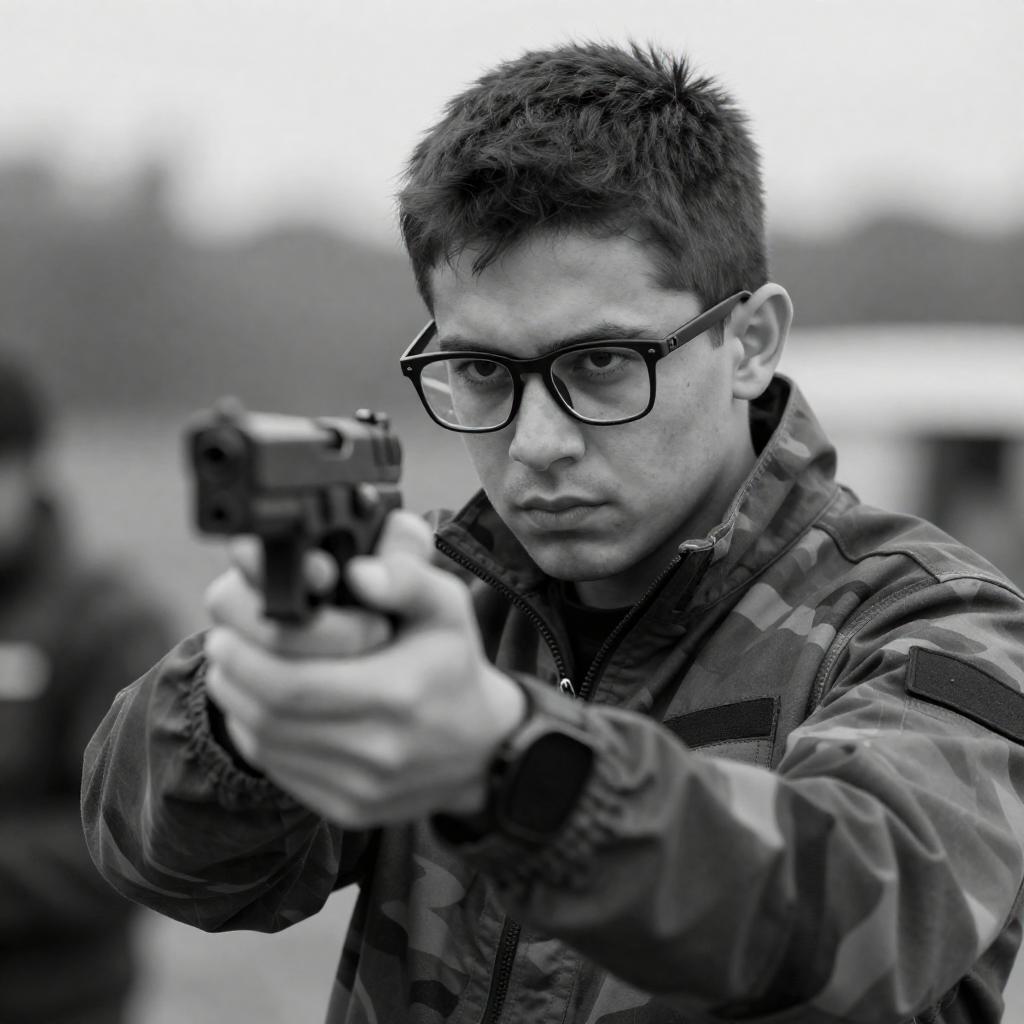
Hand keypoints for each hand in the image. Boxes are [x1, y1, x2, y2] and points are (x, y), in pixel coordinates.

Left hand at [203, 511, 526, 827]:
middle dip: (234, 673)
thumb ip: (407, 578)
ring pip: (266, 745)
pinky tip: (263, 706)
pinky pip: (281, 771)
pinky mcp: (348, 809)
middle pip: (269, 715)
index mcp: (398, 693)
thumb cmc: (453, 666)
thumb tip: (357, 572)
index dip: (249, 654)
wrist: (484, 748)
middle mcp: (378, 749)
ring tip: (237, 668)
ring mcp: (361, 786)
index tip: (232, 626)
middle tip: (223, 642)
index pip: (291, 683)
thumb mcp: (447, 607)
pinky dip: (258, 735)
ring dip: (239, 702)